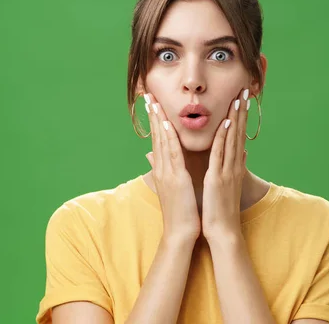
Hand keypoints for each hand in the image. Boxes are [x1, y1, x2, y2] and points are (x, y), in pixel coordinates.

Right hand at [144, 93, 200, 242]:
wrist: (181, 233)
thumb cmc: (181, 212)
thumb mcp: (173, 188)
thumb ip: (168, 171)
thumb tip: (159, 161)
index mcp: (163, 170)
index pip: (158, 140)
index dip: (155, 121)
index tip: (153, 104)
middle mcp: (162, 168)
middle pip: (156, 136)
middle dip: (153, 114)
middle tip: (148, 94)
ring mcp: (167, 172)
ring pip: (162, 140)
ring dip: (159, 119)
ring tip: (154, 101)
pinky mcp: (175, 178)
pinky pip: (173, 153)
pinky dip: (170, 137)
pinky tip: (169, 123)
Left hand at [202, 88, 249, 241]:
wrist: (223, 231)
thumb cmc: (222, 209)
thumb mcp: (229, 183)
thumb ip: (235, 166)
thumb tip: (243, 153)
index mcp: (233, 165)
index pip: (237, 135)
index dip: (240, 116)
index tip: (241, 99)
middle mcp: (233, 164)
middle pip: (238, 132)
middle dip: (240, 111)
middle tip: (243, 90)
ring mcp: (227, 170)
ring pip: (232, 139)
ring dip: (235, 118)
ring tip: (238, 98)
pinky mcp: (218, 177)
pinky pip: (221, 154)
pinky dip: (224, 138)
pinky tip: (226, 123)